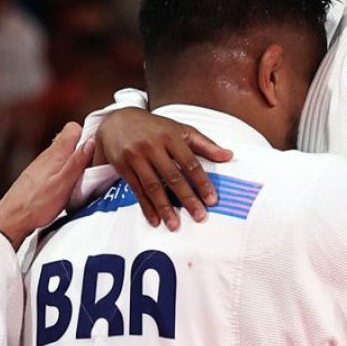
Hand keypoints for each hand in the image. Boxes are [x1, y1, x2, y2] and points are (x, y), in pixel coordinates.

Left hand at [0, 122, 94, 249]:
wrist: (12, 219)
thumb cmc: (37, 204)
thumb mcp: (64, 184)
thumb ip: (77, 162)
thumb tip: (91, 141)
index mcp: (56, 153)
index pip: (73, 128)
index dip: (86, 134)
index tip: (95, 148)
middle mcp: (47, 155)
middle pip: (69, 141)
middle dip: (82, 150)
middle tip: (90, 167)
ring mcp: (41, 165)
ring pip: (63, 154)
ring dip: (73, 162)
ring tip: (79, 179)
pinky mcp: (38, 176)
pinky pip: (56, 166)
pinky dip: (64, 172)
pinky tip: (66, 187)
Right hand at [94, 108, 232, 230]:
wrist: (117, 121)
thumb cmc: (154, 128)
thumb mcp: (180, 130)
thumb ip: (204, 144)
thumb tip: (228, 155)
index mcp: (171, 136)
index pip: (190, 162)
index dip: (201, 182)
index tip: (211, 199)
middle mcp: (153, 146)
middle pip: (172, 176)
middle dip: (187, 198)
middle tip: (199, 216)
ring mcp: (136, 156)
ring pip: (153, 186)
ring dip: (165, 207)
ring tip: (175, 225)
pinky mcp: (123, 167)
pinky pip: (137, 190)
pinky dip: (146, 207)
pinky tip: (155, 220)